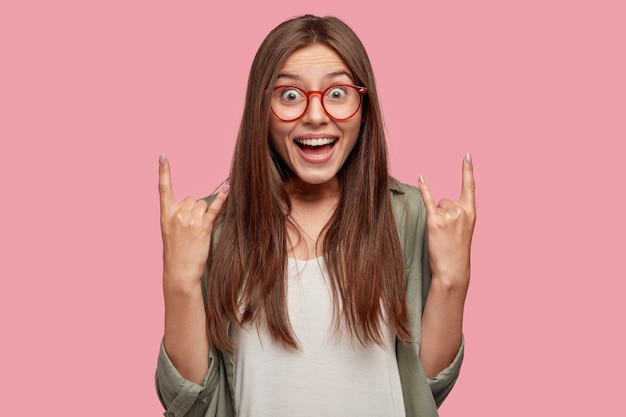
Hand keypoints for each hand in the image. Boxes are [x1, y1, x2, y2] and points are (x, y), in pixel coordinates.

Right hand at [158, 154, 228, 291]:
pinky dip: (223, 198)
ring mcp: (189, 220)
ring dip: (205, 214)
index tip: (163, 156)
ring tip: (199, 232)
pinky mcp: (203, 227)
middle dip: (196, 209)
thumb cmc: (176, 255)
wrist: (179, 273)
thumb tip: (197, 203)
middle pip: (192, 198)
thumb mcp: (170, 233)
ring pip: (203, 204)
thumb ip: (179, 216)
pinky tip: (229, 188)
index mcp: (165, 215)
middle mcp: (176, 214)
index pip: (163, 189)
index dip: (163, 172)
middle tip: (193, 229)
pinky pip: (214, 208)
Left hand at [418, 153, 475, 290]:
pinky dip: (424, 189)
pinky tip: (421, 178)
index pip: (470, 187)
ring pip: (437, 206)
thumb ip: (458, 214)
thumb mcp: (465, 230)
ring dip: (436, 218)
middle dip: (443, 213)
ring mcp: (448, 215)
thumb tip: (442, 203)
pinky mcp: (435, 221)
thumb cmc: (456, 251)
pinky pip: (428, 201)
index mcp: (471, 213)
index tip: (467, 155)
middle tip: (447, 233)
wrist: (453, 269)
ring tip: (441, 235)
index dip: (468, 170)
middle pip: (446, 200)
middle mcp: (461, 211)